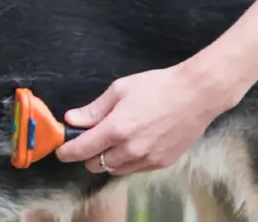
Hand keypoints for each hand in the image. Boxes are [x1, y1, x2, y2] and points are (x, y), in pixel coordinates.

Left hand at [54, 64, 235, 174]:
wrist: (196, 95)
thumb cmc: (158, 87)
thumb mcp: (119, 91)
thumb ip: (93, 109)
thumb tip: (72, 119)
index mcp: (116, 129)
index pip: (82, 150)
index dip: (67, 152)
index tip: (61, 150)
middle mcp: (131, 148)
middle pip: (95, 164)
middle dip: (88, 154)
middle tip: (92, 138)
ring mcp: (147, 158)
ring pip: (114, 169)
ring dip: (107, 159)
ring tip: (115, 138)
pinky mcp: (161, 163)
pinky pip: (134, 169)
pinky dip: (126, 161)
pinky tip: (132, 143)